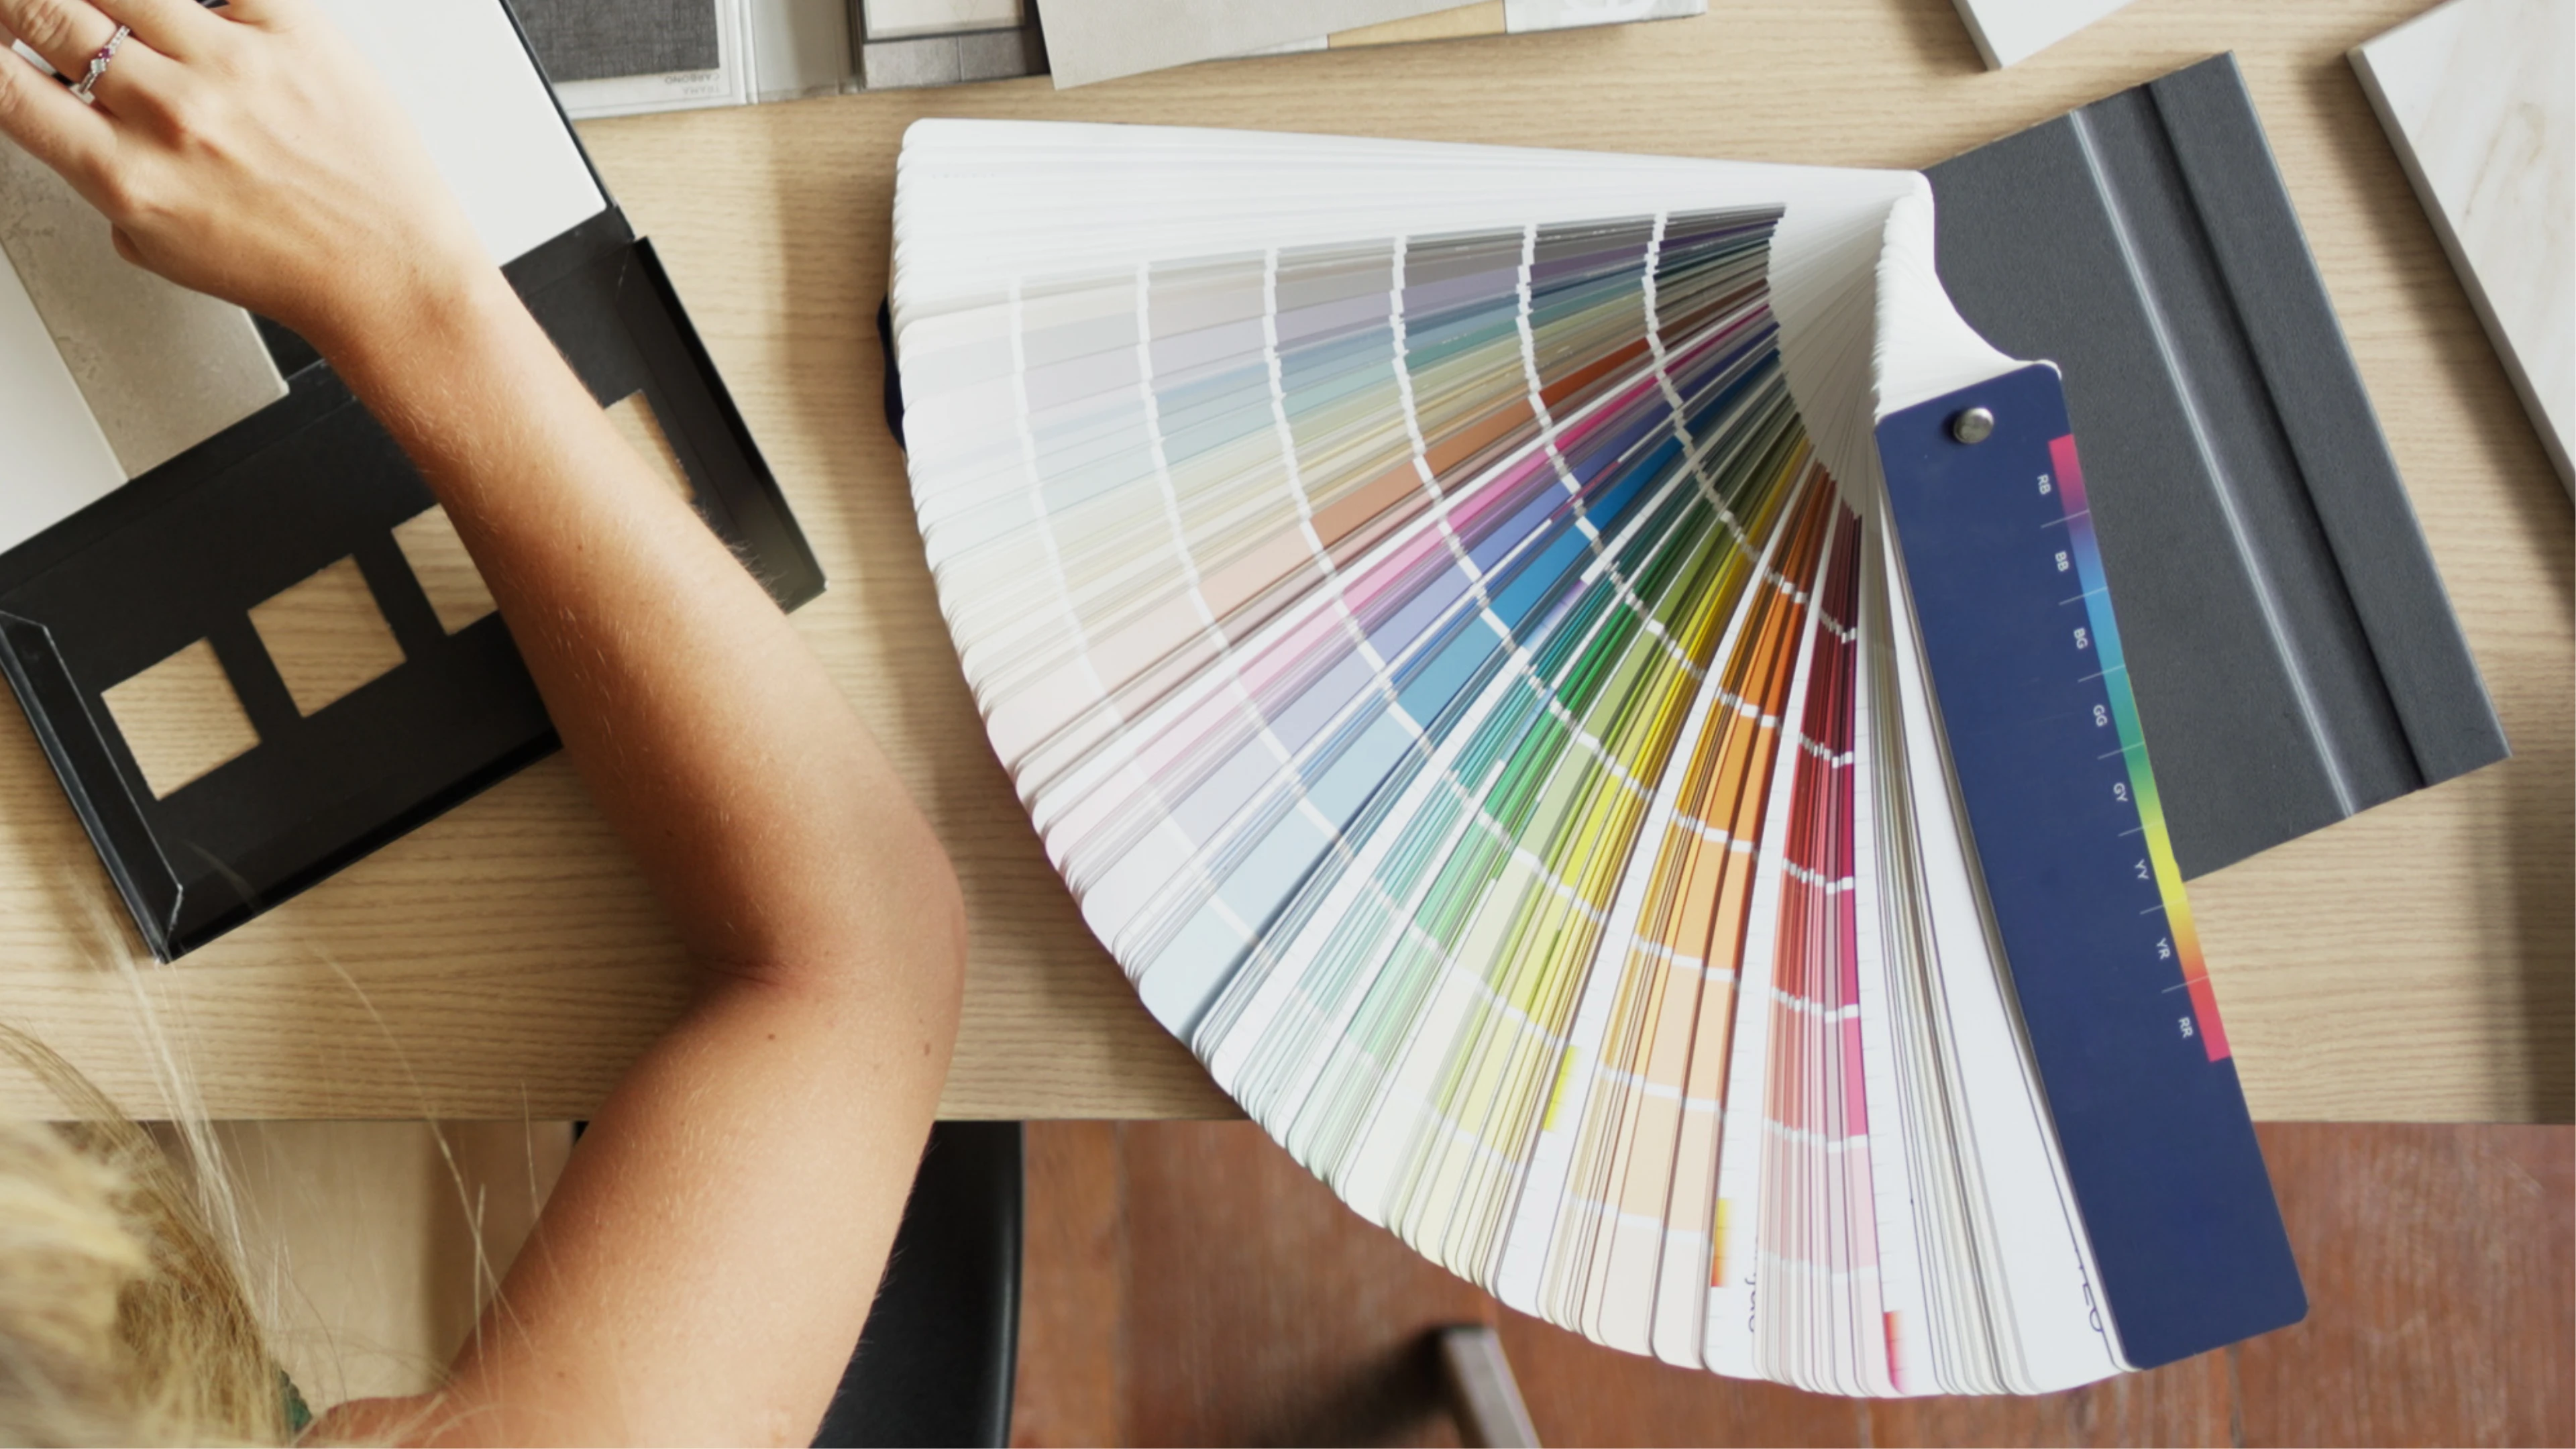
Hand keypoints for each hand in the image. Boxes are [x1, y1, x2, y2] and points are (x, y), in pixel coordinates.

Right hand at [0, 0, 493, 354]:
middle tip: (38, 11)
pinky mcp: (295, 33)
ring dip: (108, 1)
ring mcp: (232, 67)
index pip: (5, 85)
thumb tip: (70, 122)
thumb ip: (103, 179)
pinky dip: (205, 3)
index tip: (1, 41)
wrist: (390, 274)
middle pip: (45, 10)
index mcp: (125, 176)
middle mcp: (171, 116)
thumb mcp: (161, 245)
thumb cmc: (291, 267)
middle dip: (26, 5)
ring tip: (122, 20)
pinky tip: (204, 21)